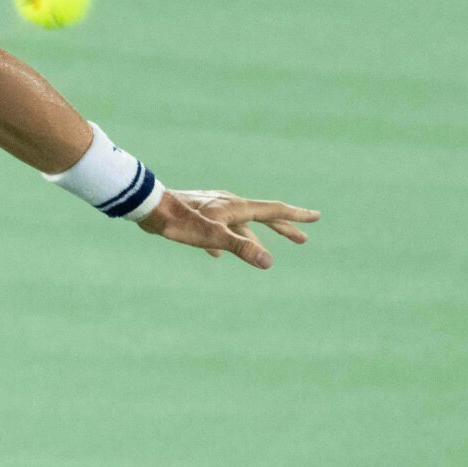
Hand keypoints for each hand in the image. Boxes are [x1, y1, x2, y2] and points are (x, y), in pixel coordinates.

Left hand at [138, 189, 319, 268]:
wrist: (151, 207)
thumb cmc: (181, 222)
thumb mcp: (213, 237)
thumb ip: (241, 248)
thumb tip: (268, 261)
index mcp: (237, 207)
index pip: (274, 211)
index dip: (296, 216)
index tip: (316, 217)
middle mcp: (230, 204)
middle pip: (263, 217)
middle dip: (283, 228)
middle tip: (303, 239)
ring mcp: (214, 209)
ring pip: (241, 225)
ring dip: (254, 238)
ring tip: (262, 252)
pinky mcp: (199, 216)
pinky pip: (220, 229)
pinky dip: (226, 241)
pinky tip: (218, 254)